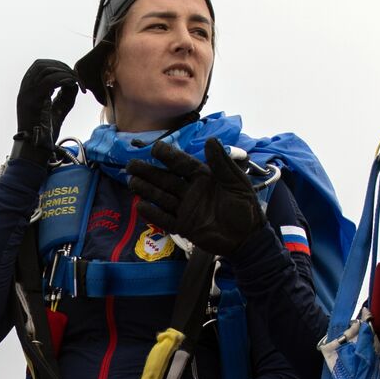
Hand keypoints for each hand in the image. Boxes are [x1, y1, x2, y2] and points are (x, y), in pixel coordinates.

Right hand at [13, 59, 78, 164]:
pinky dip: (63, 79)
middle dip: (60, 66)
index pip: (39, 66)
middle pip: (41, 64)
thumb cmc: (45, 133)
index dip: (56, 65)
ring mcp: (26, 94)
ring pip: (44, 70)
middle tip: (74, 76)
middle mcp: (24, 90)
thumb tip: (75, 83)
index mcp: (28, 90)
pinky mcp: (32, 101)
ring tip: (75, 80)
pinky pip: (48, 81)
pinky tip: (72, 85)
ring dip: (63, 71)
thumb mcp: (58, 111)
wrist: (35, 149)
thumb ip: (65, 96)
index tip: (70, 74)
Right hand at [125, 138, 265, 255]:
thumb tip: (210, 140)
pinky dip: (153, 214)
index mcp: (204, 177)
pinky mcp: (184, 226)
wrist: (248, 238)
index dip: (169, 156)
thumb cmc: (245, 207)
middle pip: (166, 179)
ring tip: (132, 182)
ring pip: (162, 197)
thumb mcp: (237, 182)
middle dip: (149, 172)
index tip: (155, 148)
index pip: (182, 164)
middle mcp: (191, 191)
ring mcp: (186, 209)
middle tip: (131, 165)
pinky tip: (140, 206)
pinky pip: (165, 220)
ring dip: (147, 190)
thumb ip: (222, 163)